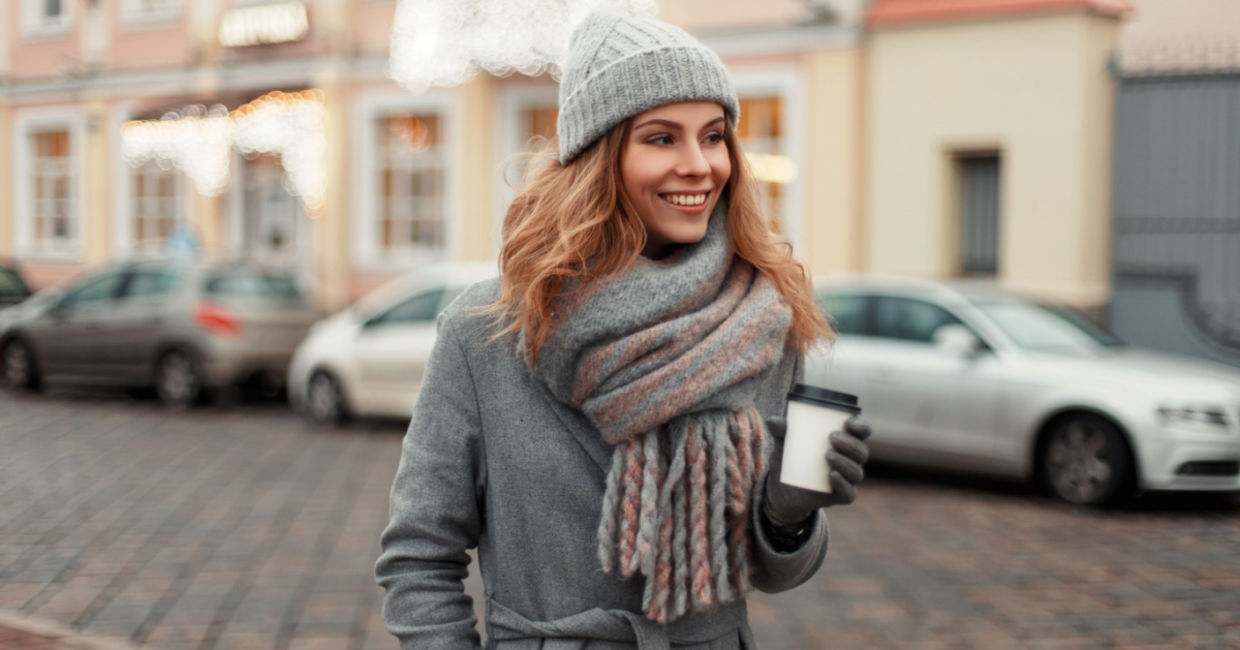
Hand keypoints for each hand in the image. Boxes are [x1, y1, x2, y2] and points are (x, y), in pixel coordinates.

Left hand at [761, 414, 870, 530]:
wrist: (782, 489)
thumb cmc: (790, 458)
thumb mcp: (784, 443)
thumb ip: (781, 431)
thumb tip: (773, 421)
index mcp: (844, 441)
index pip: (862, 431)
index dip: (861, 426)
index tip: (849, 422)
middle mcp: (850, 460)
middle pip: (861, 451)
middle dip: (850, 443)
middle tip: (832, 437)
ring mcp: (847, 479)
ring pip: (856, 472)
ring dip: (846, 462)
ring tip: (828, 455)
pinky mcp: (840, 496)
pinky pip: (848, 493)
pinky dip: (842, 484)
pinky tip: (832, 475)